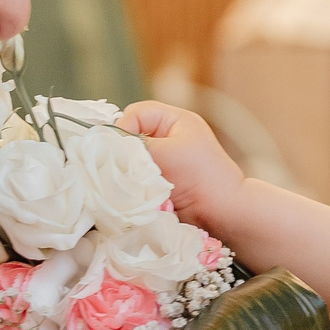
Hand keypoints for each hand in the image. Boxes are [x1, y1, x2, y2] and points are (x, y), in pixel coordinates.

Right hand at [117, 102, 248, 233]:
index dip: (123, 127)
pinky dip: (132, 186)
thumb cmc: (202, 178)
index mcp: (176, 122)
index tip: (116, 148)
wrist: (223, 215)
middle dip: (124, 151)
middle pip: (132, 137)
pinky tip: (133, 194)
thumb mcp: (167, 154)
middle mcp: (170, 138)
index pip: (137, 113)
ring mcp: (164, 162)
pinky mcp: (159, 184)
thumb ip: (134, 147)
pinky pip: (136, 179)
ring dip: (128, 171)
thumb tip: (107, 146)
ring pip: (131, 160)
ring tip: (128, 182)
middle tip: (119, 166)